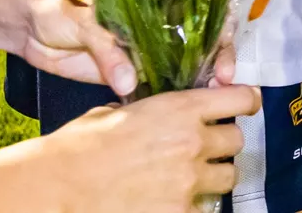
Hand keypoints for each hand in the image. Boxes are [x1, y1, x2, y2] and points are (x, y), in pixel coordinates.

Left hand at [16, 0, 236, 95]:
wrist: (25, 23)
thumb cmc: (59, 3)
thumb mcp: (85, 17)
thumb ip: (108, 48)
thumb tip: (129, 82)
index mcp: (153, 0)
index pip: (198, 12)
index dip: (218, 33)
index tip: (223, 58)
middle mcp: (154, 25)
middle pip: (195, 42)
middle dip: (213, 62)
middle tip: (220, 85)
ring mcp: (139, 50)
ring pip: (177, 66)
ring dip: (192, 83)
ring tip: (204, 104)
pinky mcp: (121, 73)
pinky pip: (149, 86)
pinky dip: (162, 99)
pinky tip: (172, 113)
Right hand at [36, 83, 259, 212]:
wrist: (57, 187)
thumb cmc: (81, 145)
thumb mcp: (124, 111)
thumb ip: (158, 111)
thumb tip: (166, 114)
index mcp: (181, 109)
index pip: (240, 100)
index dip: (245, 102)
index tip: (243, 106)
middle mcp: (193, 144)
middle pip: (237, 142)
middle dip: (224, 145)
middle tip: (206, 149)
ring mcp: (187, 184)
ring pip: (228, 179)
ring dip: (214, 177)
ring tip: (190, 180)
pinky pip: (203, 210)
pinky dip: (192, 206)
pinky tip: (171, 201)